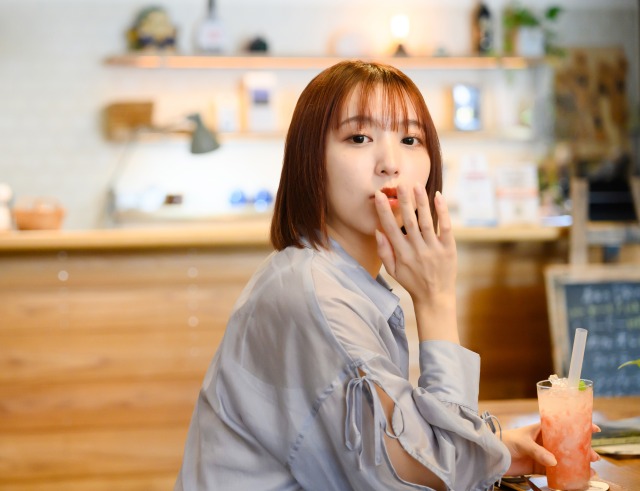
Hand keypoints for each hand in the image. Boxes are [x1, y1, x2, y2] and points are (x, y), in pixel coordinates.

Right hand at [374, 183, 457, 341]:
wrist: (435, 297)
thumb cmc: (412, 282)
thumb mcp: (393, 271)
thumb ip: (384, 252)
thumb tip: (378, 231)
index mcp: (402, 254)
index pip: (390, 228)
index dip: (384, 211)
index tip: (379, 196)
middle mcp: (417, 250)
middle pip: (408, 221)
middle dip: (403, 201)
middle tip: (399, 184)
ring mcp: (434, 248)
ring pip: (426, 221)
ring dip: (421, 202)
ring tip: (416, 185)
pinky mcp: (448, 248)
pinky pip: (445, 227)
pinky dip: (442, 211)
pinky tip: (438, 197)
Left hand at [502, 423, 600, 476]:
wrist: (492, 455)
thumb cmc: (505, 441)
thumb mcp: (523, 443)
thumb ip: (538, 452)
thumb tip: (554, 463)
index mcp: (541, 429)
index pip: (562, 425)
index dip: (578, 425)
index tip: (594, 429)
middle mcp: (544, 441)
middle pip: (567, 444)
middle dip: (582, 449)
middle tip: (594, 457)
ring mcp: (543, 454)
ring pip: (564, 459)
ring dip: (577, 464)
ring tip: (590, 470)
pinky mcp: (539, 467)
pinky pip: (555, 472)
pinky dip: (565, 475)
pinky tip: (576, 479)